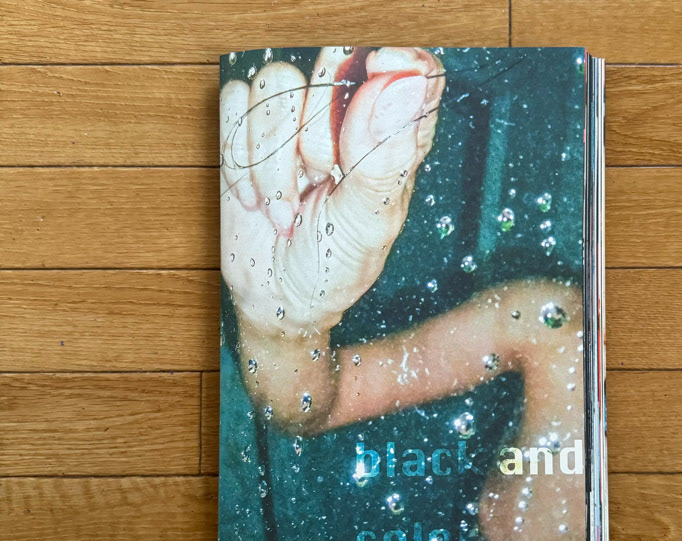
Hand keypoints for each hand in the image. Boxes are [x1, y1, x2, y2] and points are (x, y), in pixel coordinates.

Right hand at [220, 47, 444, 335]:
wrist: (276, 300)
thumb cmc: (333, 268)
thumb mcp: (369, 225)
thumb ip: (384, 158)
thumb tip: (400, 86)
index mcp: (391, 139)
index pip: (409, 70)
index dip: (396, 61)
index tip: (379, 73)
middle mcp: (345, 120)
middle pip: (332, 67)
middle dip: (316, 132)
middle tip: (320, 179)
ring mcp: (293, 123)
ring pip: (275, 83)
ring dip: (271, 156)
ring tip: (283, 207)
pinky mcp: (247, 133)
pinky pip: (233, 104)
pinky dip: (238, 157)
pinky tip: (254, 197)